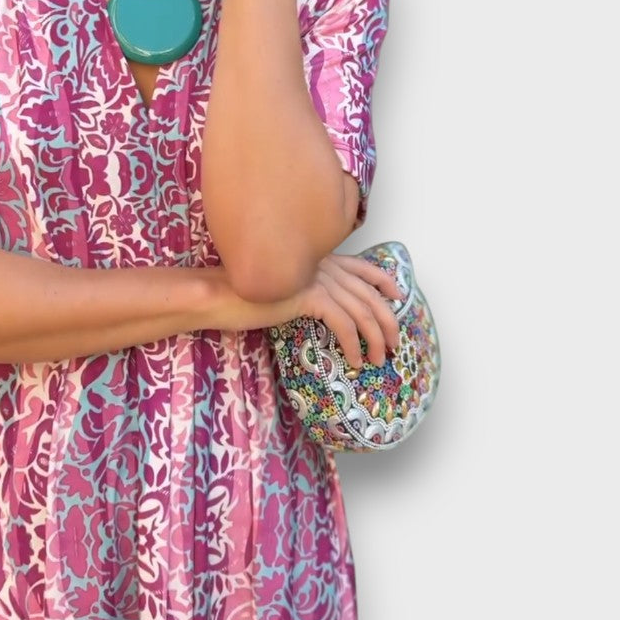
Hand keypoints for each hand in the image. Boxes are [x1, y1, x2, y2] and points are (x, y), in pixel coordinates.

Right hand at [217, 252, 402, 368]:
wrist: (222, 294)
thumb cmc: (246, 294)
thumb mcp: (283, 287)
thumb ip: (305, 288)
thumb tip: (322, 306)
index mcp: (318, 259)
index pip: (362, 266)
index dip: (383, 281)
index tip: (397, 295)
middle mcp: (323, 265)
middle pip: (369, 293)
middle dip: (387, 320)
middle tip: (394, 343)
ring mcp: (317, 279)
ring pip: (362, 312)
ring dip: (375, 339)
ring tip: (379, 359)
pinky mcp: (310, 297)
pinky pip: (344, 325)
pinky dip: (354, 346)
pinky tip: (354, 361)